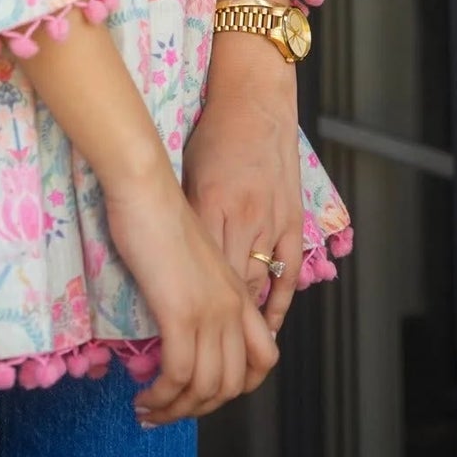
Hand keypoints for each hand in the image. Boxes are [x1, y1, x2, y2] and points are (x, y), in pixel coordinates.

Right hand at [104, 159, 277, 426]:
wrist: (146, 188)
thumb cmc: (158, 213)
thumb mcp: (192, 259)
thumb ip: (198, 291)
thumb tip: (181, 324)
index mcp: (238, 293)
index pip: (264, 359)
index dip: (240, 387)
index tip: (205, 394)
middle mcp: (232, 308)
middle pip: (232, 384)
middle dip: (200, 408)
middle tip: (167, 410)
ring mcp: (208, 312)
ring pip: (205, 388)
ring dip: (175, 410)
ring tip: (148, 410)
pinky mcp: (180, 313)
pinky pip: (178, 375)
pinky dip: (161, 397)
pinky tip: (144, 398)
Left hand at [181, 50, 303, 336]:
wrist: (256, 101)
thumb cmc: (214, 134)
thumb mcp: (187, 172)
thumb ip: (182, 214)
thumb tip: (164, 252)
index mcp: (211, 204)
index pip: (197, 268)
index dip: (185, 306)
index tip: (171, 333)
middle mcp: (244, 217)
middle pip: (229, 286)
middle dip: (213, 324)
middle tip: (196, 355)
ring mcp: (272, 220)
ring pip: (258, 285)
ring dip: (244, 323)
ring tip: (228, 353)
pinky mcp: (292, 220)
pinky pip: (288, 272)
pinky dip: (278, 304)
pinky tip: (266, 328)